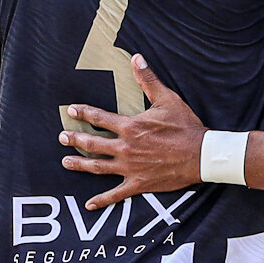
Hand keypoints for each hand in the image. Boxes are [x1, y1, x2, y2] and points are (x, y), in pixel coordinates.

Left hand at [59, 55, 206, 208]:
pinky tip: (89, 203)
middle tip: (62, 137)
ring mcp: (130, 167)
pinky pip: (116, 194)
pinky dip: (102, 200)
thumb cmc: (186, 127)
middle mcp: (125, 148)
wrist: (201, 155)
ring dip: (80, 164)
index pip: (99, 118)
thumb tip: (137, 58)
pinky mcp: (138, 183)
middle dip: (74, 139)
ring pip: (97, 167)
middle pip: (92, 143)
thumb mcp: (167, 99)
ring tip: (65, 162)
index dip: (83, 113)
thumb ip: (148, 80)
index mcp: (130, 127)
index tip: (71, 111)